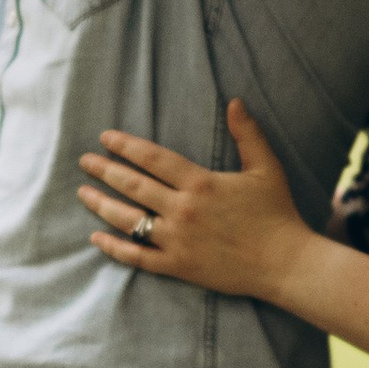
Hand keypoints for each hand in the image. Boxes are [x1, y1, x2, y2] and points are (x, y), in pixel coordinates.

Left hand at [79, 101, 312, 300]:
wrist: (285, 263)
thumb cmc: (277, 213)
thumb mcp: (265, 167)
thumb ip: (247, 133)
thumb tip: (234, 100)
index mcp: (201, 183)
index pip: (152, 159)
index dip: (125, 146)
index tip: (105, 138)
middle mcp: (183, 210)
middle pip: (133, 186)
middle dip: (104, 171)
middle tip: (85, 161)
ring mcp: (178, 240)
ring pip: (128, 220)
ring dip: (102, 204)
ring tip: (83, 193)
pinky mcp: (178, 266)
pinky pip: (137, 257)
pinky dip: (114, 248)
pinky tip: (96, 237)